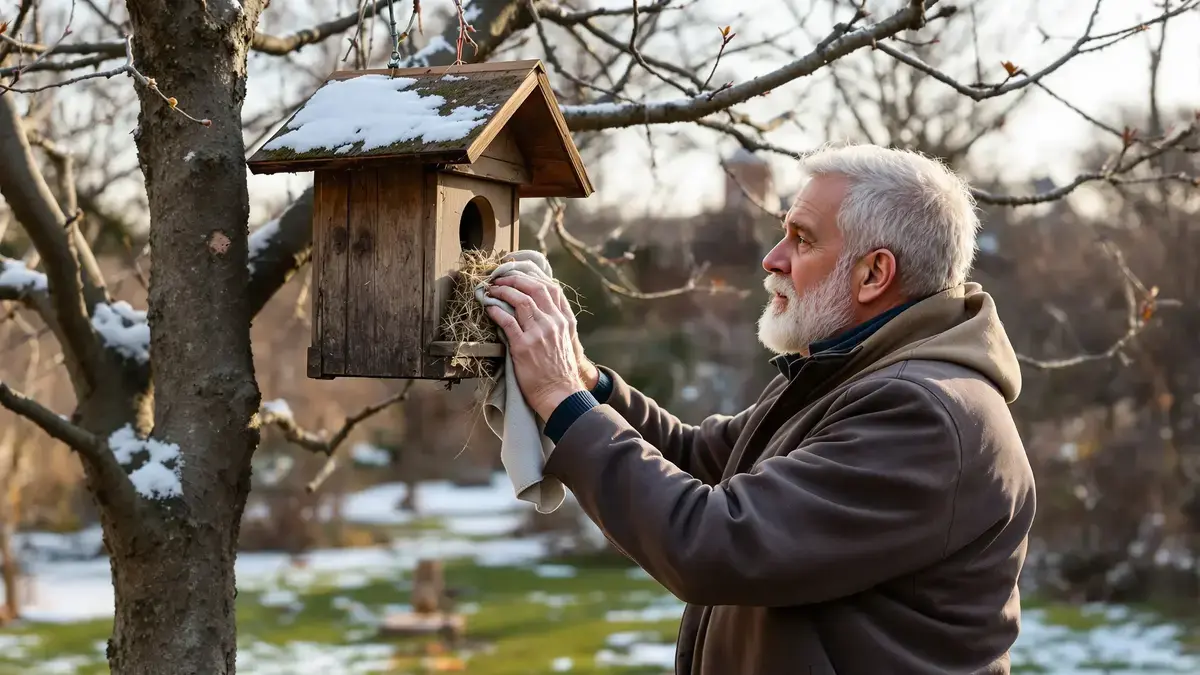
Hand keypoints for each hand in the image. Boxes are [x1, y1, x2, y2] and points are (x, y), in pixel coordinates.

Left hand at [486, 275, 586, 419]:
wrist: (560, 393)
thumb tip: (541, 308)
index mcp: (565, 320)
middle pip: (534, 289)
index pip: (551, 288)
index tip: (518, 275)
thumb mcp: (567, 341)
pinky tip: (489, 308)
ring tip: (491, 291)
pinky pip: (507, 321)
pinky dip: (496, 311)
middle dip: (515, 280)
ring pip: (520, 301)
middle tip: (500, 279)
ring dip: (503, 292)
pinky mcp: (524, 346)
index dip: (533, 277)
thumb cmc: (560, 370)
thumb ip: (557, 323)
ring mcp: (539, 333)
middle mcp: (554, 323)